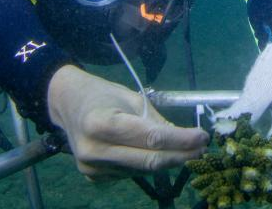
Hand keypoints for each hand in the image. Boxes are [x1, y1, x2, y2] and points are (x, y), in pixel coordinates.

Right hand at [47, 65, 208, 178]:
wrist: (68, 104)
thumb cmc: (103, 95)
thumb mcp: (131, 98)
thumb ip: (156, 121)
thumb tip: (187, 140)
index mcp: (101, 123)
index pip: (151, 138)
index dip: (181, 140)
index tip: (203, 137)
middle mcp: (94, 149)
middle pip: (149, 160)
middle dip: (181, 156)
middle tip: (202, 150)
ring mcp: (91, 167)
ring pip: (142, 170)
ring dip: (167, 161)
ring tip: (184, 150)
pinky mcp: (92, 177)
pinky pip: (129, 174)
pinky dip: (146, 165)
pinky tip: (153, 154)